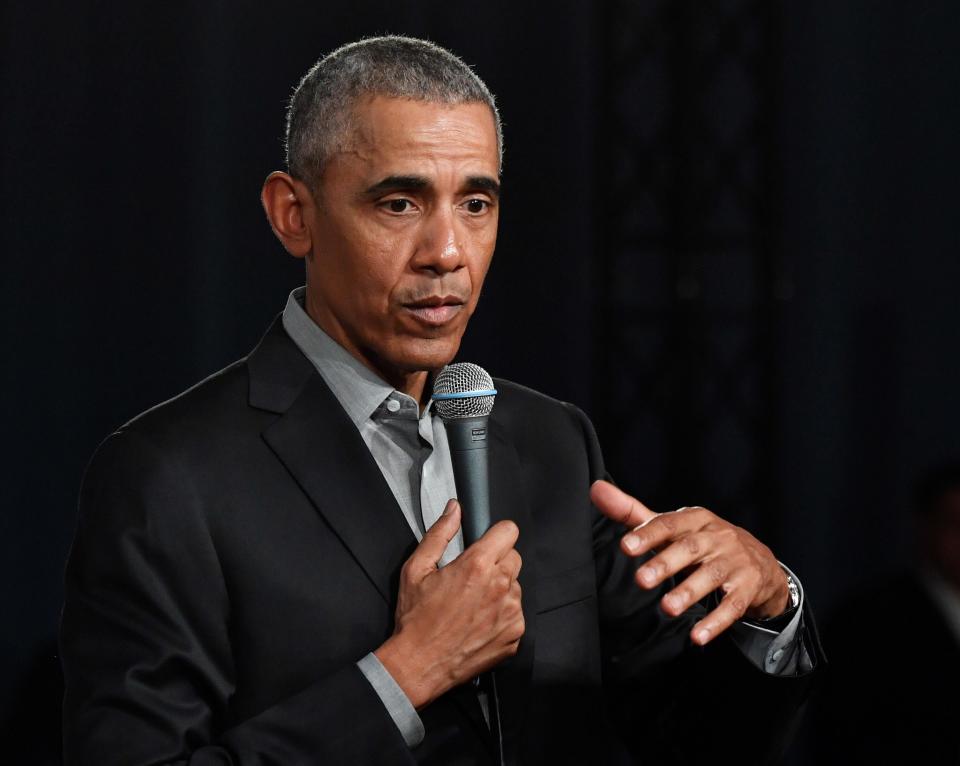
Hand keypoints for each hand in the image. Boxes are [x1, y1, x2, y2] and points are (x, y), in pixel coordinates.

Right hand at [375, 499, 523, 707]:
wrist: (419, 664)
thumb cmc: (416, 619)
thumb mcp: (416, 569)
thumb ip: (439, 533)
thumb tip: (454, 510)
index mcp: (477, 566)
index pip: (509, 531)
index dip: (496, 534)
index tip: (488, 543)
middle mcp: (500, 587)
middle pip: (514, 557)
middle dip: (497, 562)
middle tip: (473, 578)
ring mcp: (511, 613)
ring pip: (516, 586)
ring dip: (500, 590)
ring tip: (473, 604)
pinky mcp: (515, 635)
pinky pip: (516, 614)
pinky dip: (502, 615)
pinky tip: (479, 622)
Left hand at [590, 480, 788, 645]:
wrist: (759, 561)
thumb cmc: (703, 541)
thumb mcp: (672, 526)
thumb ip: (632, 513)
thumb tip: (596, 490)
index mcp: (695, 519)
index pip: (668, 524)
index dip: (647, 534)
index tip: (625, 546)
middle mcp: (717, 537)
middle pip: (690, 548)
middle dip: (665, 564)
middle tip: (641, 580)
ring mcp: (735, 562)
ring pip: (712, 576)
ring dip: (689, 592)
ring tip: (667, 608)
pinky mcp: (748, 587)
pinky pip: (733, 605)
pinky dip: (716, 621)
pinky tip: (697, 636)